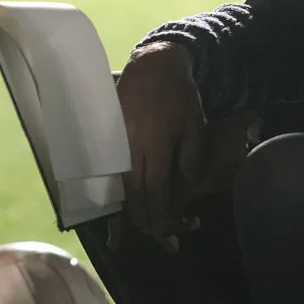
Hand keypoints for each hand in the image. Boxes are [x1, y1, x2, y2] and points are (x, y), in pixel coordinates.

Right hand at [107, 45, 258, 252]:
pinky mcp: (109, 137)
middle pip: (135, 193)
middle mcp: (131, 148)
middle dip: (144, 219)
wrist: (153, 65)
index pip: (156, 190)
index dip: (161, 215)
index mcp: (155, 145)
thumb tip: (184, 185)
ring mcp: (117, 142)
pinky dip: (115, 190)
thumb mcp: (194, 125)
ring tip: (131, 231)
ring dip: (127, 209)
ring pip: (120, 185)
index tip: (165, 234)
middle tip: (153, 238)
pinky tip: (119, 202)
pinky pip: (112, 171)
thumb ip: (190, 157)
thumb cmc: (179, 96)